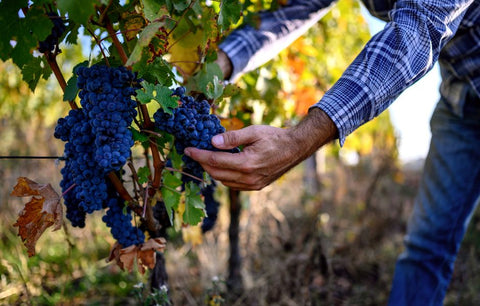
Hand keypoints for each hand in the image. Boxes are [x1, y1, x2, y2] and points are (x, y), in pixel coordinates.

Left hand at [185, 125, 300, 189]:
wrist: (295, 148)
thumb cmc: (275, 137)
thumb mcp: (253, 132)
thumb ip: (232, 137)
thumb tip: (212, 141)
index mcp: (247, 163)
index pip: (215, 160)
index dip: (199, 155)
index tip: (188, 149)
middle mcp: (248, 178)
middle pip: (216, 173)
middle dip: (203, 163)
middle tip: (194, 152)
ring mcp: (252, 184)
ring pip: (224, 181)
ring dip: (213, 170)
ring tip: (207, 157)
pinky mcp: (256, 187)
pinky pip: (233, 184)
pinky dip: (224, 176)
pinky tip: (222, 165)